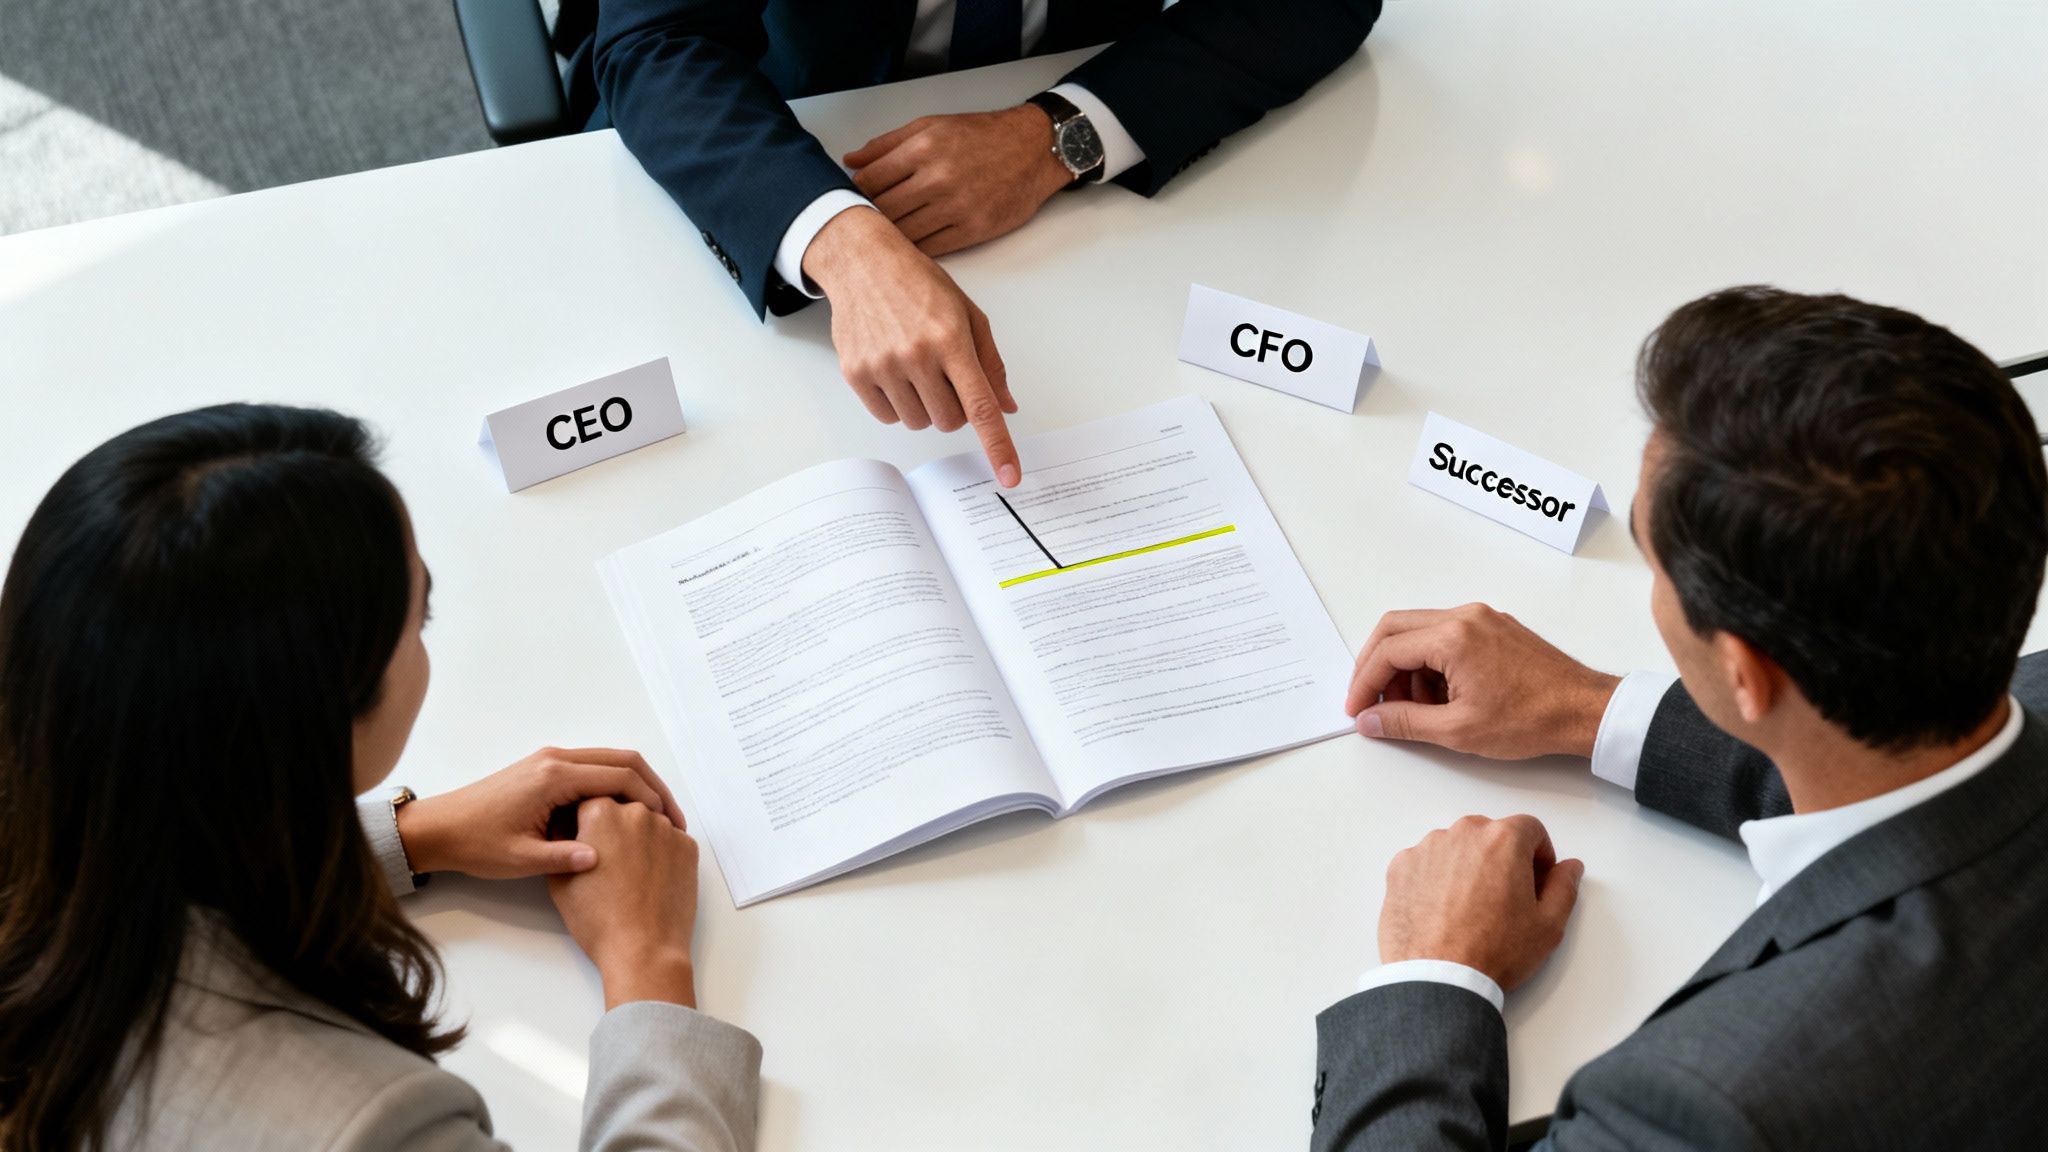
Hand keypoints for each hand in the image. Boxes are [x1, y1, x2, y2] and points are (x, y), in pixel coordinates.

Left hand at [396, 747, 680, 878]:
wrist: (439, 828)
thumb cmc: (476, 843)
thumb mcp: (520, 859)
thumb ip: (562, 859)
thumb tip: (600, 860)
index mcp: (553, 777)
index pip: (619, 777)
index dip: (651, 798)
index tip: (669, 822)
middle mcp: (555, 759)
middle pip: (622, 759)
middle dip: (654, 785)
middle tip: (673, 817)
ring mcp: (550, 760)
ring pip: (609, 760)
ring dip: (637, 783)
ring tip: (655, 816)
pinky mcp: (545, 768)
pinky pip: (593, 767)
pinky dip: (616, 784)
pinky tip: (623, 813)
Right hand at [548, 798, 700, 1008]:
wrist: (643, 949)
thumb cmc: (599, 919)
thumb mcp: (559, 878)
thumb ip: (560, 841)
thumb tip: (565, 826)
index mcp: (601, 813)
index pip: (586, 800)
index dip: (580, 820)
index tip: (580, 837)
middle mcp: (637, 812)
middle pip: (620, 807)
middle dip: (611, 827)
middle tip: (605, 859)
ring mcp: (667, 828)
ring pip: (647, 822)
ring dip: (637, 838)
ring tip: (628, 873)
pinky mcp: (689, 847)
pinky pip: (670, 839)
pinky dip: (660, 852)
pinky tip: (649, 878)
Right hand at [803, 206, 1020, 485]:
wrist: (863, 263)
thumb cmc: (919, 285)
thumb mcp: (968, 314)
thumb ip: (990, 364)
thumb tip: (1006, 408)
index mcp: (950, 340)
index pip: (980, 406)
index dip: (998, 446)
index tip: (1010, 476)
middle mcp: (916, 355)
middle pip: (949, 421)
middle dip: (955, 409)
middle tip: (946, 377)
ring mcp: (882, 366)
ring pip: (918, 422)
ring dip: (925, 407)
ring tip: (917, 369)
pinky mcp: (856, 374)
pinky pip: (888, 417)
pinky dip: (898, 405)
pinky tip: (895, 372)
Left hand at [845, 106, 1072, 257]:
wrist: (1033, 149)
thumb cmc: (983, 136)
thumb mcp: (931, 126)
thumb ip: (887, 144)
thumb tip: (851, 161)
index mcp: (923, 148)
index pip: (869, 181)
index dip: (854, 193)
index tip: (850, 199)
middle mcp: (937, 178)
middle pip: (883, 210)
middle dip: (868, 218)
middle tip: (862, 222)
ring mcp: (956, 207)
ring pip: (904, 232)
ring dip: (890, 236)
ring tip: (884, 234)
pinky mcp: (972, 229)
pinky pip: (930, 248)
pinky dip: (915, 249)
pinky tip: (909, 243)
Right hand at [1345, 604, 1621, 758]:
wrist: (1584, 711)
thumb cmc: (1531, 719)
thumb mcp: (1458, 730)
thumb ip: (1404, 722)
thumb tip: (1369, 720)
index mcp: (1452, 636)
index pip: (1387, 651)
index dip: (1364, 683)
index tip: (1357, 710)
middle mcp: (1464, 616)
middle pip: (1396, 629)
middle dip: (1376, 667)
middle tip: (1370, 701)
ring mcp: (1481, 618)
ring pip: (1420, 632)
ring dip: (1405, 667)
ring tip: (1414, 709)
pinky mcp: (1494, 627)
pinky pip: (1446, 636)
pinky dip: (1431, 662)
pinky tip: (1440, 697)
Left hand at [1379, 814, 1583, 992]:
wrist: (1437, 978)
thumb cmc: (1494, 951)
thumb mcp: (1548, 924)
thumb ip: (1564, 886)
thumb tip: (1570, 867)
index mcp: (1503, 840)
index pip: (1530, 828)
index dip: (1539, 854)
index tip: (1536, 879)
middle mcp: (1462, 834)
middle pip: (1491, 834)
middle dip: (1503, 858)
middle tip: (1505, 897)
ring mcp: (1426, 848)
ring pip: (1456, 846)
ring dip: (1468, 865)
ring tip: (1470, 907)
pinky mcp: (1400, 867)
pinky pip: (1425, 862)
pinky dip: (1435, 878)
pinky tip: (1442, 910)